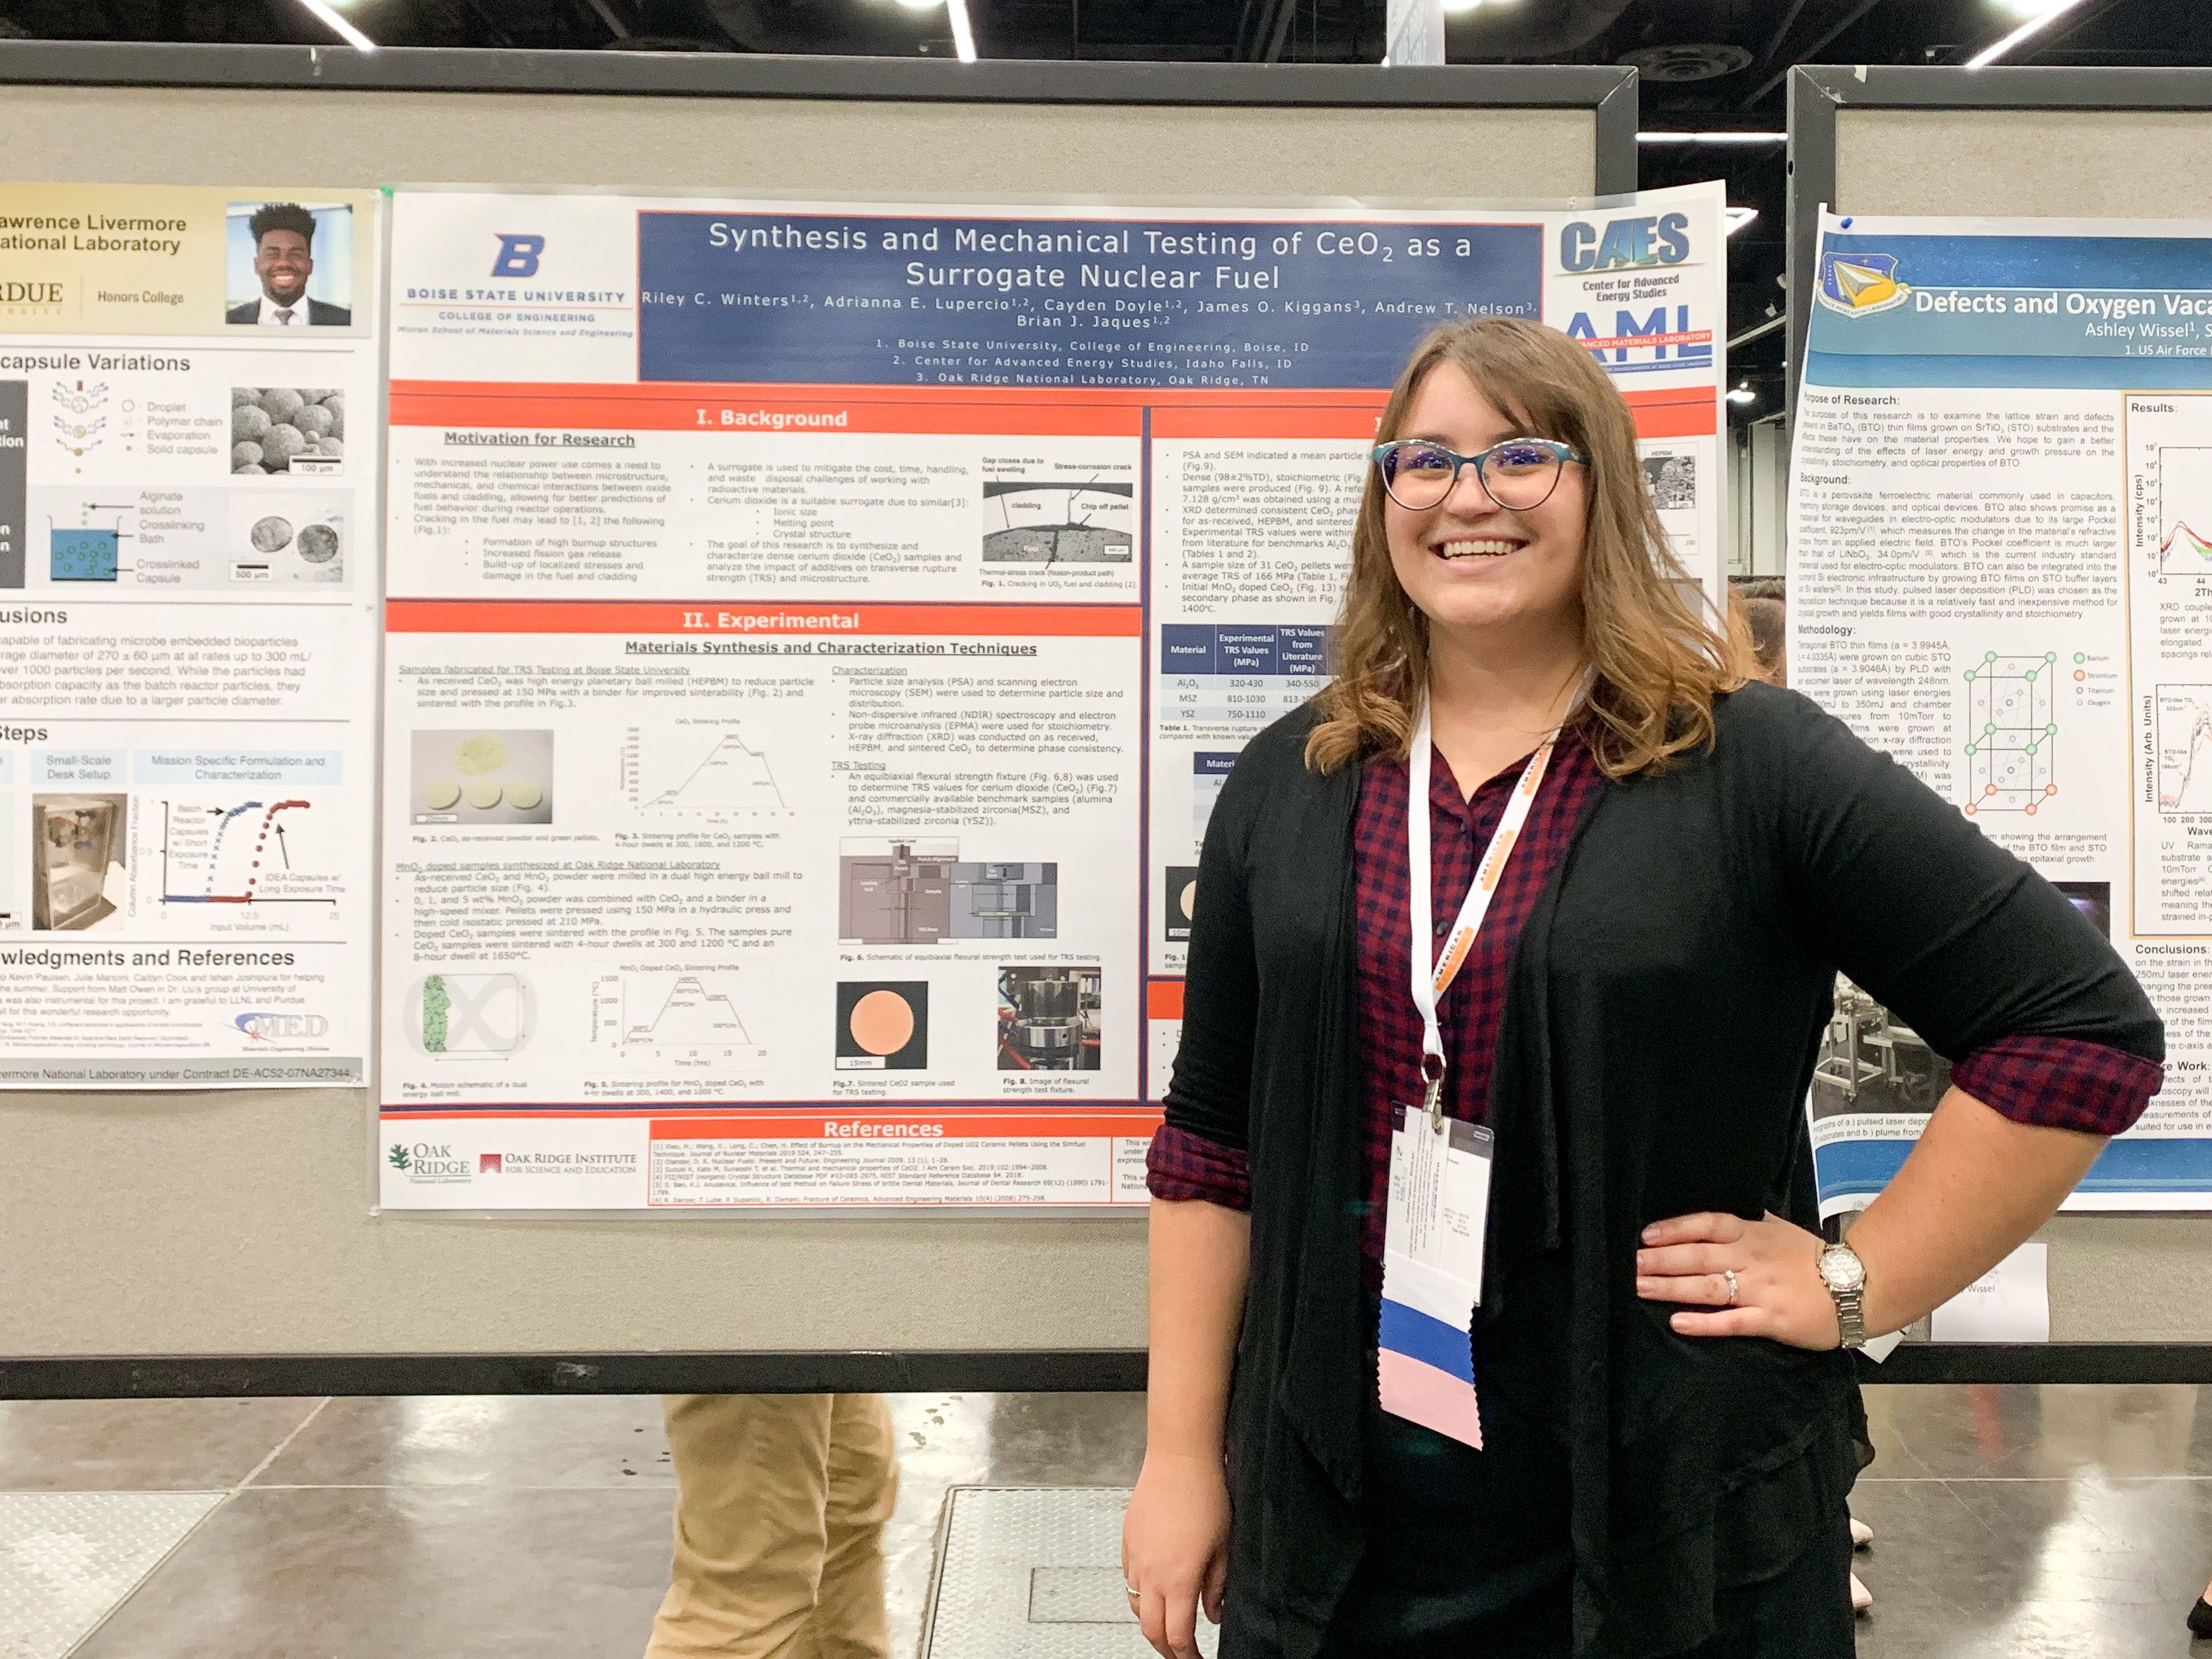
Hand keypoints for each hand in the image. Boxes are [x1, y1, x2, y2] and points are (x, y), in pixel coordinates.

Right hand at [1122, 1449, 1230, 1658]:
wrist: (1179, 1458)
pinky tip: (1154, 1589)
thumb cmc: (1205, 1495)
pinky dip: (1139, 1594)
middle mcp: (1151, 1573)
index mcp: (1178, 1579)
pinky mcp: (1128, 1541)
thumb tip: (1214, 1613)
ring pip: (1134, 1606)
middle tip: (1182, 1652)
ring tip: (1167, 1623)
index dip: (1187, 1656)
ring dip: (1150, 1622)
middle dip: (1166, 1648)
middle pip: (1150, 1629)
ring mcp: (1135, 1557)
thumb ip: (1216, 1586)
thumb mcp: (1223, 1547)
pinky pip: (1128, 1580)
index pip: (1177, 1635)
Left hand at [1635, 1210, 1839, 1349]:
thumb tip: (1731, 1211)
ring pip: (1708, 1286)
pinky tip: (1679, 1322)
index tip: (1645, 1234)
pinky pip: (1733, 1321)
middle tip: (1629, 1264)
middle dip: (1660, 1260)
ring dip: (1671, 1287)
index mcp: (1753, 1235)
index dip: (1675, 1228)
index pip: (1707, 1225)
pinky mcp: (1771, 1319)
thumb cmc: (1819, 1259)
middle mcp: (1751, 1259)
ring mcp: (1761, 1290)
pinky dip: (1705, 1323)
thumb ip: (1754, 1221)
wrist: (1862, 1284)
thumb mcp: (1783, 1229)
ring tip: (1640, 1287)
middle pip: (1698, 1256)